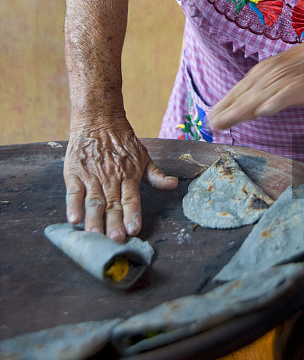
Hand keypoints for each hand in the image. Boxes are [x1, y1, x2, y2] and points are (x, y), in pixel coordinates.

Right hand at [64, 121, 177, 241]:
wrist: (98, 118)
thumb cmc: (122, 140)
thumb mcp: (143, 156)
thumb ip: (156, 175)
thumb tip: (173, 185)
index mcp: (128, 175)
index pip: (131, 198)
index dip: (132, 214)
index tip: (133, 230)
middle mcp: (110, 178)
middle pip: (112, 204)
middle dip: (113, 223)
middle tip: (114, 240)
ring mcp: (92, 176)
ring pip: (93, 201)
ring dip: (94, 219)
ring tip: (95, 235)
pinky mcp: (74, 172)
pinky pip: (73, 191)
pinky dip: (73, 205)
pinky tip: (73, 218)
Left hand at [208, 36, 303, 129]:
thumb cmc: (303, 69)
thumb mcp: (278, 77)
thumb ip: (263, 92)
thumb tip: (249, 108)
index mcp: (261, 75)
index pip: (238, 93)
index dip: (224, 106)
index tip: (209, 120)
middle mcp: (267, 77)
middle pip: (244, 96)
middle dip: (227, 111)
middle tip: (211, 125)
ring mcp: (282, 81)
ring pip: (259, 98)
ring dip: (242, 110)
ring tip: (227, 121)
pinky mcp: (298, 86)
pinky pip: (284, 95)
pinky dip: (274, 102)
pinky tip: (264, 111)